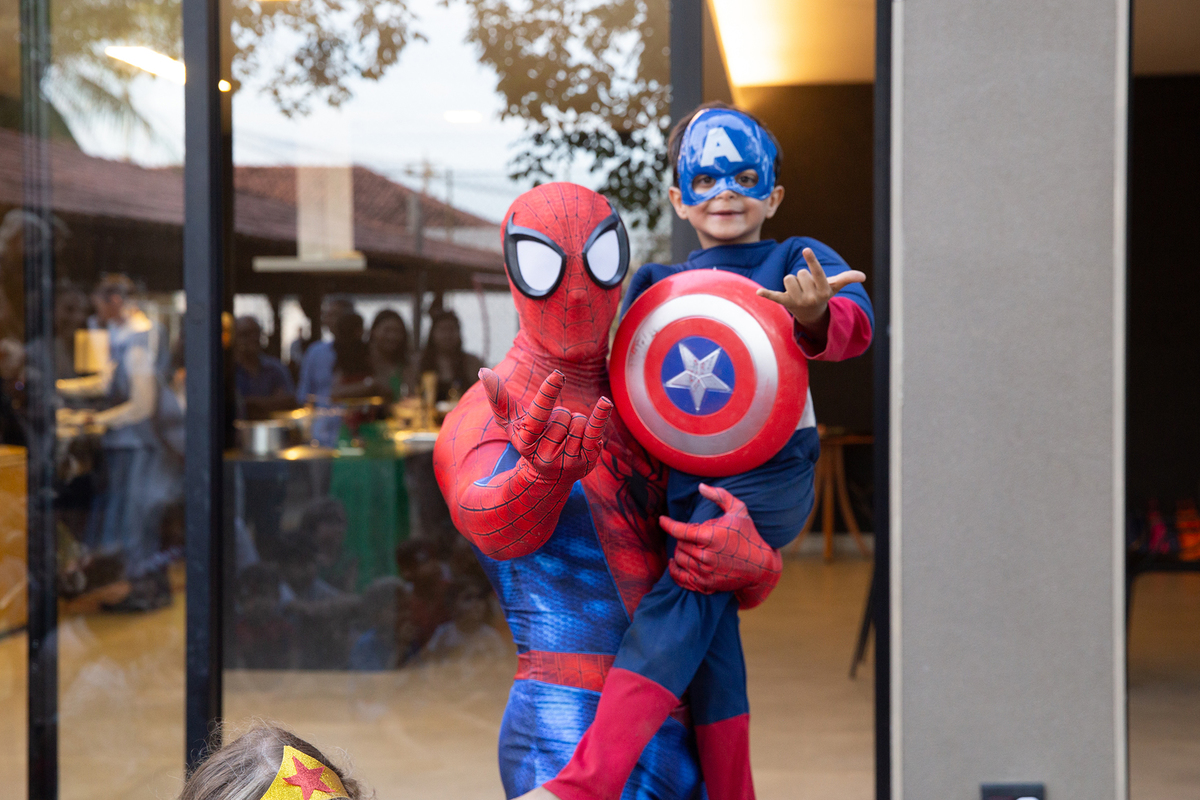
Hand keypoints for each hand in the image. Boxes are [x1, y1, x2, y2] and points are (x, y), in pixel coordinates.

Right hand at [479, 368, 611, 484]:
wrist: (550, 477)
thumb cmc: (529, 440)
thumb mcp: (511, 423)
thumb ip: (498, 399)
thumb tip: (484, 371)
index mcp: (526, 442)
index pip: (539, 414)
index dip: (548, 394)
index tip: (558, 375)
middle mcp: (546, 454)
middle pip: (563, 415)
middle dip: (560, 415)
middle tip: (554, 429)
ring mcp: (568, 460)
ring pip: (579, 421)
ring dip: (575, 421)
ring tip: (566, 436)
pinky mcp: (588, 460)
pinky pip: (596, 431)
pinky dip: (601, 416)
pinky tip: (605, 402)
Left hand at [660, 483, 781, 598]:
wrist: (761, 567)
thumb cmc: (749, 536)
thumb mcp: (739, 510)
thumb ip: (719, 496)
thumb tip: (700, 486)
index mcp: (709, 536)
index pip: (678, 530)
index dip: (667, 523)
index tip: (662, 519)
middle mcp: (705, 555)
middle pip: (678, 544)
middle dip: (681, 538)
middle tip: (689, 535)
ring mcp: (704, 571)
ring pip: (679, 559)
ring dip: (680, 552)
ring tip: (686, 546)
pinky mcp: (705, 584)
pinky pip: (681, 578)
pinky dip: (674, 570)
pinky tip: (676, 563)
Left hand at [756, 247, 865, 327]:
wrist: (811, 314)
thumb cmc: (824, 293)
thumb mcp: (835, 286)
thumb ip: (847, 278)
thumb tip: (862, 277)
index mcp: (823, 291)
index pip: (817, 272)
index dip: (811, 260)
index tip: (806, 249)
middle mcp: (810, 297)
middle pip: (800, 273)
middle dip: (803, 275)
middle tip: (808, 286)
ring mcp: (797, 301)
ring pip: (788, 278)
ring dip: (792, 280)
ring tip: (798, 289)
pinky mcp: (784, 302)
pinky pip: (774, 296)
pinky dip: (767, 294)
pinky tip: (758, 293)